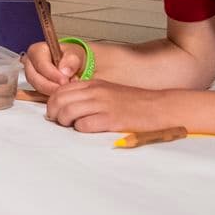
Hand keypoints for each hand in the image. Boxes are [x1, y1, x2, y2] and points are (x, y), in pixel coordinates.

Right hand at [21, 40, 87, 92]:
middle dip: (51, 85)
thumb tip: (64, 71)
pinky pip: (41, 93)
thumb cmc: (71, 56)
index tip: (65, 80)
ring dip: (52, 90)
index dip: (52, 73)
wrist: (72, 65)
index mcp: (36, 51)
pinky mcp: (36, 86)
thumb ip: (71, 60)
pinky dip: (52, 94)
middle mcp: (30, 63)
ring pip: (37, 87)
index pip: (40, 63)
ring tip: (67, 88)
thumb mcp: (75, 54)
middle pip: (34, 78)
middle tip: (66, 87)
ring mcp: (31, 75)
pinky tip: (63, 92)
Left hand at [44, 79, 169, 132]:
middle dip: (54, 113)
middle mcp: (95, 92)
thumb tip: (66, 106)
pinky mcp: (110, 119)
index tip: (54, 112)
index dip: (52, 103)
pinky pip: (83, 125)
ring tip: (71, 126)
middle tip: (59, 121)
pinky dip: (80, 129)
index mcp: (93, 84)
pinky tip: (88, 129)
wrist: (161, 108)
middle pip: (59, 101)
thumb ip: (88, 96)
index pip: (60, 90)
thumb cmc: (134, 103)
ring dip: (64, 122)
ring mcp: (103, 105)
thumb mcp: (108, 92)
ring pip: (67, 112)